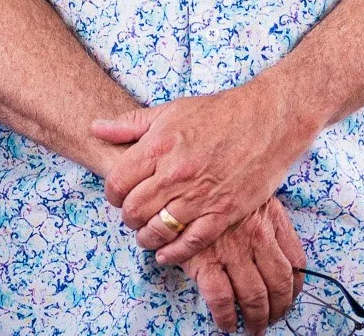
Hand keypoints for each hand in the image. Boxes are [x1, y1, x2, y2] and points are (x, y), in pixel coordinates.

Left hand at [93, 79, 318, 265]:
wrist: (268, 120)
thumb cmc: (219, 113)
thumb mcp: (170, 110)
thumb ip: (130, 125)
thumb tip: (96, 128)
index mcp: (159, 146)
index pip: (117, 183)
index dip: (113, 193)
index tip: (120, 195)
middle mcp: (175, 173)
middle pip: (133, 210)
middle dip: (128, 217)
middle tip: (134, 215)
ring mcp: (200, 195)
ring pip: (157, 230)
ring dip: (146, 237)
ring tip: (147, 233)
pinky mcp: (223, 212)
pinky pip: (190, 243)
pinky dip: (173, 253)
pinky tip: (165, 253)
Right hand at [182, 200, 305, 333]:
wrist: (180, 181)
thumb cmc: (215, 188)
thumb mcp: (250, 193)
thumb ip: (265, 218)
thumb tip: (277, 252)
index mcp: (271, 218)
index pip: (296, 261)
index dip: (295, 286)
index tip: (289, 296)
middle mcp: (257, 235)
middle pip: (279, 284)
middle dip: (279, 308)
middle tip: (273, 319)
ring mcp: (232, 250)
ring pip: (255, 296)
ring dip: (257, 318)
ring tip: (253, 328)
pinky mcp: (205, 261)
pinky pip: (222, 299)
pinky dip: (227, 317)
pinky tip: (227, 323)